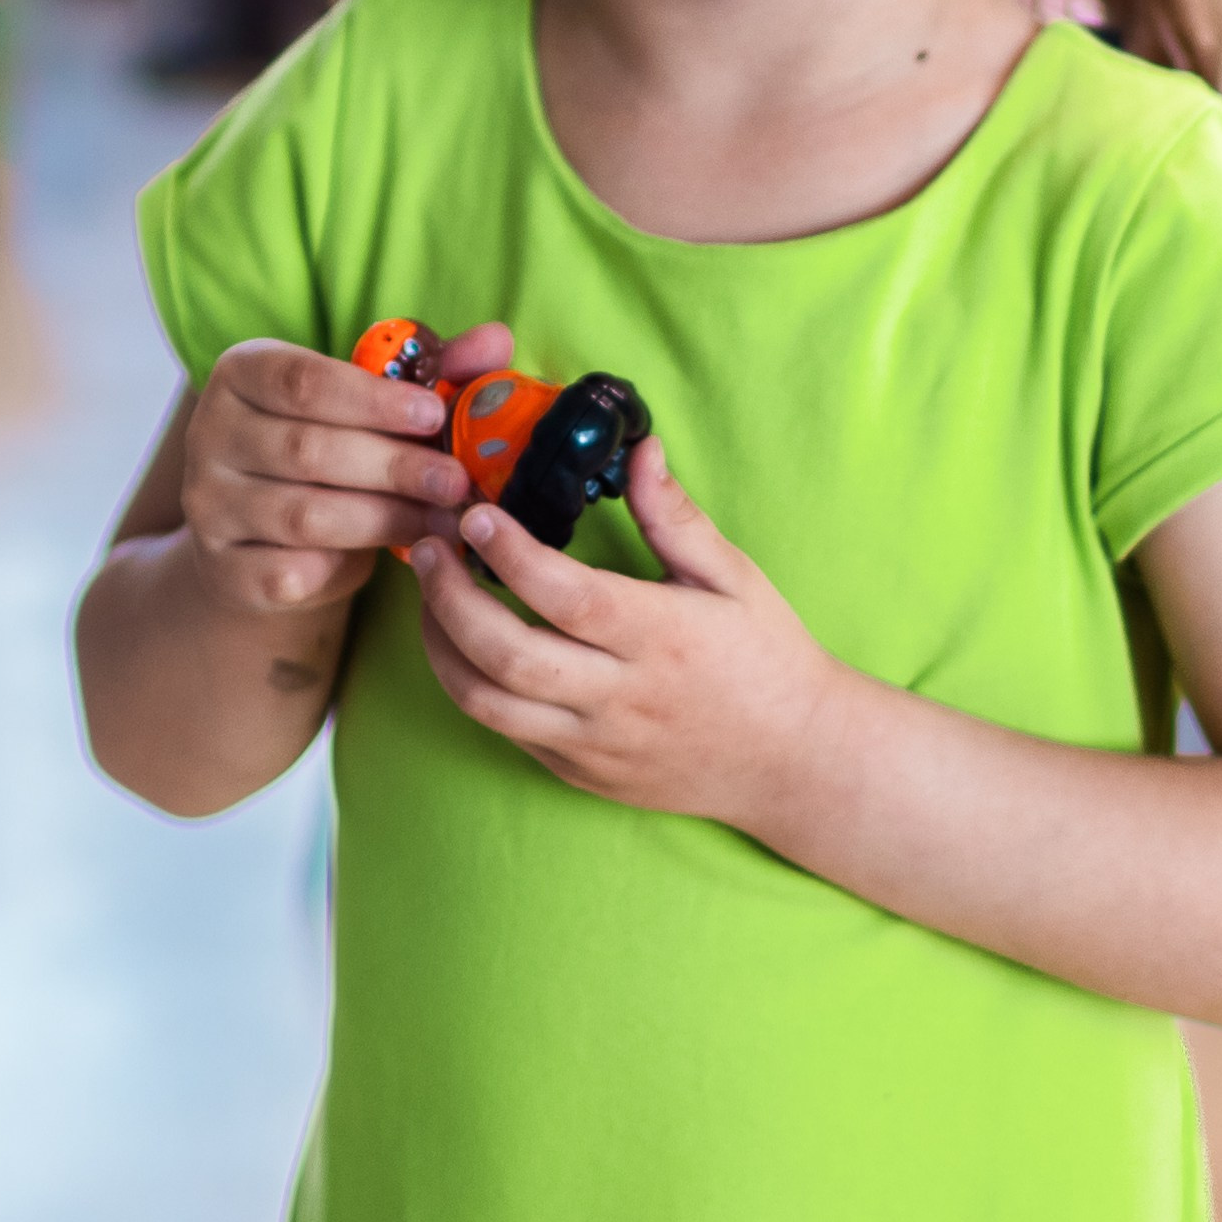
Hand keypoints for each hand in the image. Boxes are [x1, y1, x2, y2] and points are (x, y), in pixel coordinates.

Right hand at [179, 323, 512, 619]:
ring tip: (444, 520)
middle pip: (308, 451)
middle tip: (457, 481)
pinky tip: (389, 557)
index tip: (435, 416)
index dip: (373, 400)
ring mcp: (209, 505)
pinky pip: (287, 572)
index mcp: (241, 373)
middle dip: (394, 467)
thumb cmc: (331, 442)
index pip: (303, 381)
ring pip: (304, 515)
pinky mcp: (222, 568)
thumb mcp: (371, 398)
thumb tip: (496, 340)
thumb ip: (431, 367)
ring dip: (386, 519)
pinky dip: (342, 567)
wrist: (261, 529)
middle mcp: (209, 434)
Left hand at [409, 437, 844, 832]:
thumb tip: (639, 448)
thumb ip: (675, 516)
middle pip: (507, 654)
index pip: (566, 596)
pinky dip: (470, 684)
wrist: (794, 761)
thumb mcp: (734, 577)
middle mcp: (620, 696)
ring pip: (487, 702)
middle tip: (428, 548)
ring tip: (429, 595)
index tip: (476, 515)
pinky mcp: (579, 772)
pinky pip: (505, 731)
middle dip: (449, 597)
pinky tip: (462, 644)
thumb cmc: (766, 659)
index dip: (510, 554)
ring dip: (440, 645)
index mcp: (661, 637)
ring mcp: (594, 743)